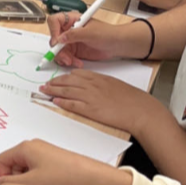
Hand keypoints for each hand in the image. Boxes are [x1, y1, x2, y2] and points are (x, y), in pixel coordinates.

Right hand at [0, 139, 109, 184]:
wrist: (87, 174)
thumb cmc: (64, 174)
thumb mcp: (31, 182)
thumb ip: (10, 184)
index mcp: (24, 148)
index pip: (1, 160)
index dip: (3, 176)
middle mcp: (32, 146)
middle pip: (11, 163)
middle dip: (16, 177)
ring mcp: (41, 151)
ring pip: (23, 166)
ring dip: (26, 178)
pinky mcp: (49, 157)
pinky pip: (34, 166)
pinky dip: (36, 176)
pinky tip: (46, 184)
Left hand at [38, 69, 160, 135]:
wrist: (140, 110)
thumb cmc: (131, 98)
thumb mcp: (114, 84)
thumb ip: (101, 83)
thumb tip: (90, 84)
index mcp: (99, 78)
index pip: (76, 74)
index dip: (64, 76)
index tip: (57, 78)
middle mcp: (92, 85)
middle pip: (68, 81)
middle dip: (54, 82)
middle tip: (45, 84)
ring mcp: (91, 97)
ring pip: (67, 91)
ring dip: (53, 91)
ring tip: (44, 91)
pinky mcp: (91, 109)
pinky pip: (73, 104)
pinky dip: (62, 102)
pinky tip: (55, 101)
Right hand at [46, 11, 128, 66]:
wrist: (118, 45)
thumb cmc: (107, 33)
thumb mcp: (90, 33)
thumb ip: (74, 34)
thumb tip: (60, 38)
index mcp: (71, 20)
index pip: (54, 21)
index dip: (53, 31)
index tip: (57, 42)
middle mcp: (68, 30)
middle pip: (54, 38)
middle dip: (58, 50)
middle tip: (64, 57)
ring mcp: (70, 41)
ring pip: (57, 50)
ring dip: (63, 57)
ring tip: (72, 61)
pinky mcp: (73, 51)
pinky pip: (64, 57)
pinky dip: (69, 61)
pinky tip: (77, 63)